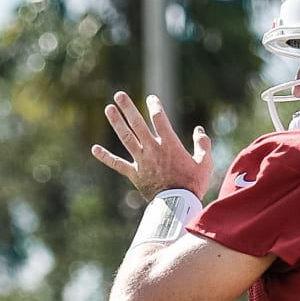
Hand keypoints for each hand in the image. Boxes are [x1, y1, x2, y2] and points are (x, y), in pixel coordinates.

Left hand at [91, 92, 212, 201]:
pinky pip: (118, 164)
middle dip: (128, 108)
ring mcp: (142, 161)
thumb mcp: (205, 163)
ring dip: (117, 123)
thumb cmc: (193, 184)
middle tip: (119, 95)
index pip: (160, 119)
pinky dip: (106, 157)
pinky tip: (94, 149)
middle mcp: (153, 149)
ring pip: (126, 138)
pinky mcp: (134, 174)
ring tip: (108, 109)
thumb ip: (202, 144)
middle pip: (138, 124)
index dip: (154, 107)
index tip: (150, 98)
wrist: (178, 205)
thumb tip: (199, 130)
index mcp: (170, 145)